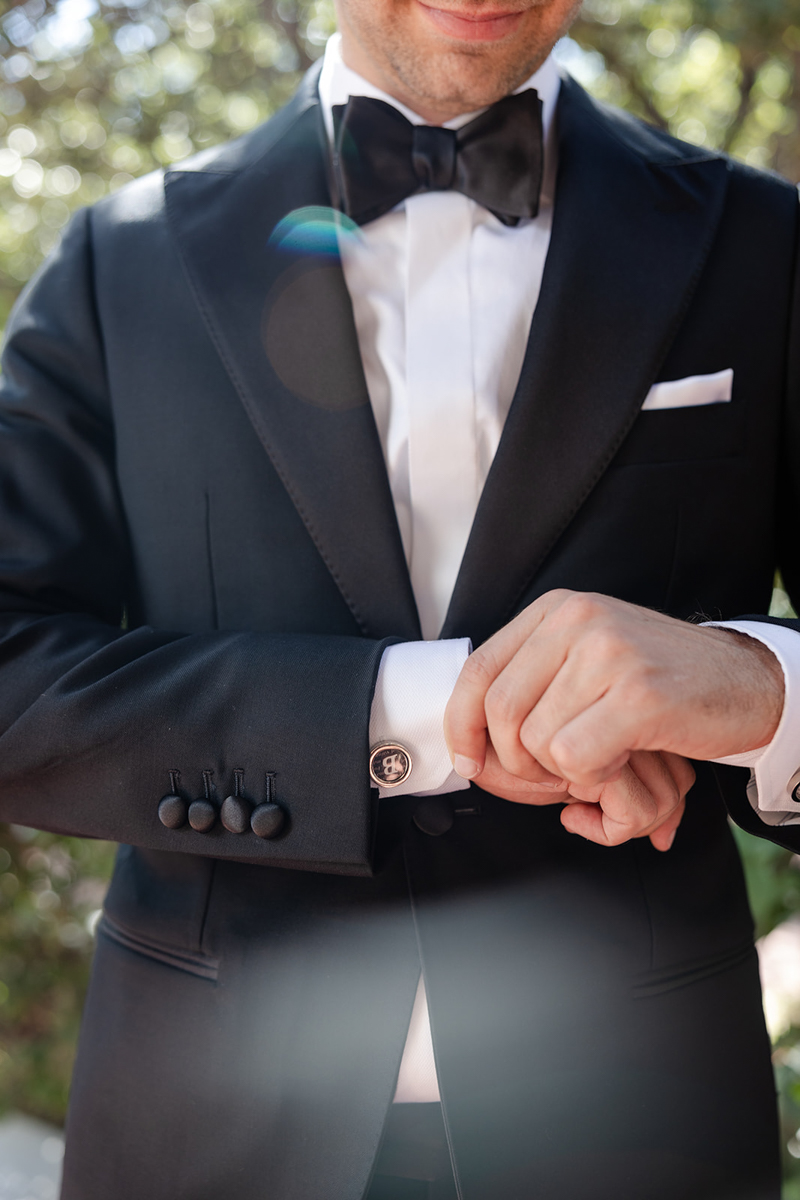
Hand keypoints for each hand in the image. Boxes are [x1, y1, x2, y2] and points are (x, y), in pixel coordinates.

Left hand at [444, 590, 783, 841]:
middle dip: (517, 763)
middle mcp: (577, 620)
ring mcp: (608, 655)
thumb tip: (470, 731)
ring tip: (600, 758)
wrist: (748, 683)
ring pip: (536, 742)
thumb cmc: (664, 679)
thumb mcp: (589, 657)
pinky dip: (591, 778)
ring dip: (562, 772)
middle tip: (552, 775)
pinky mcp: (638, 696)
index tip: (468, 760)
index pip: (479, 669)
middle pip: (501, 713)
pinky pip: (574, 758)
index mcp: (557, 610)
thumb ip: (535, 677)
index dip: (461, 723)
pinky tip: (620, 761)